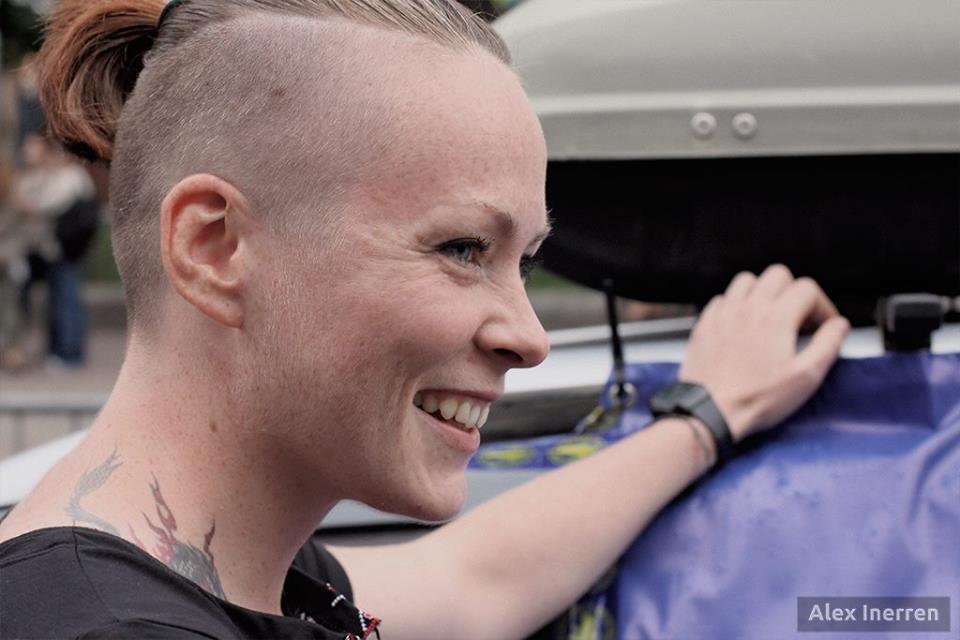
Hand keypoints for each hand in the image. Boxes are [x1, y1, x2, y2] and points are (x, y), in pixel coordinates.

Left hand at [678, 265, 849, 440]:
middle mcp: (748, 308)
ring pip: (747, 281)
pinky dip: (737, 304)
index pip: (807, 288)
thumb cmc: (757, 398)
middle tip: (799, 318)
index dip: (822, 305)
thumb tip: (839, 326)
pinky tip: (743, 324)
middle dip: (794, 291)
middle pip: (778, 275)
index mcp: (776, 317)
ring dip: (764, 292)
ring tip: (771, 316)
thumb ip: (828, 345)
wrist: (711, 409)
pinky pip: (723, 298)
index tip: (823, 325)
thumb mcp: (806, 377)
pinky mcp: (706, 324)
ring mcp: (724, 313)